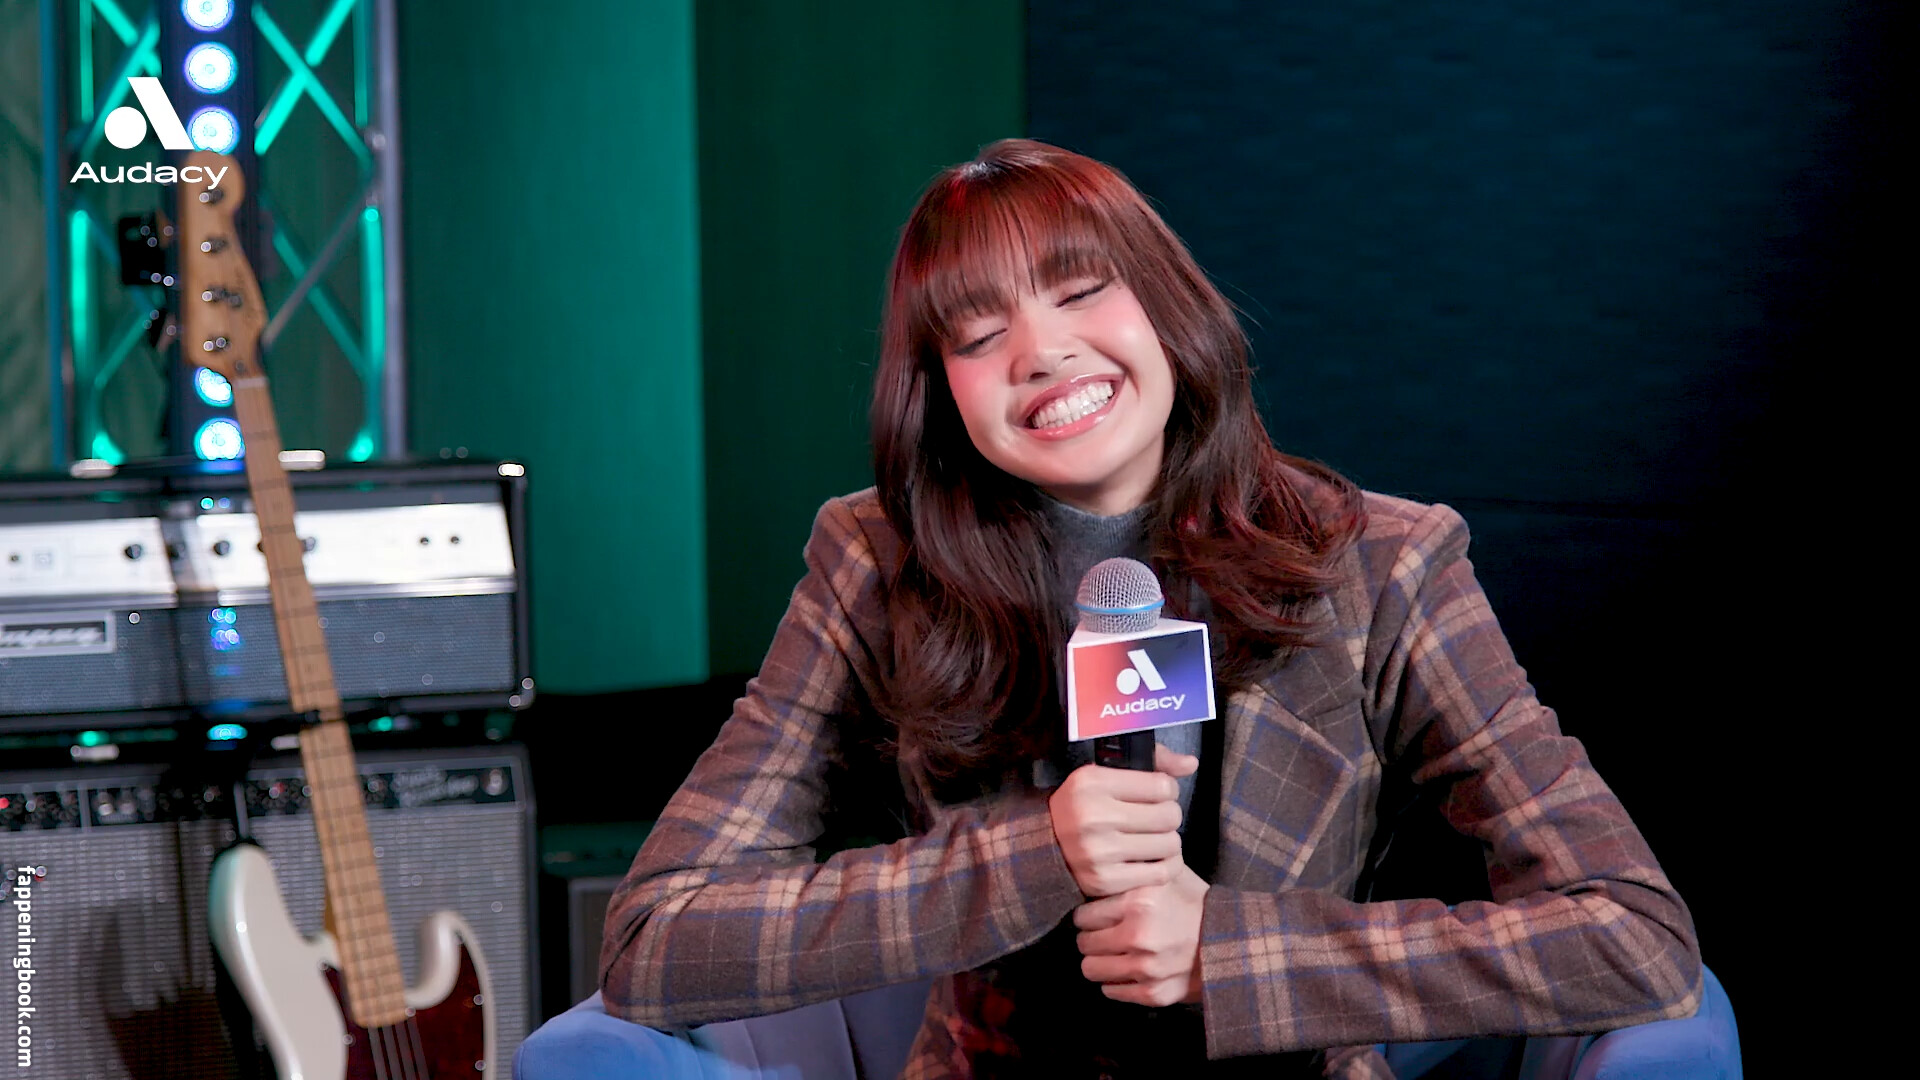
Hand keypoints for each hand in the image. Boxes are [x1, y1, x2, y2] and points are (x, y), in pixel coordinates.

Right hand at [1047, 746, 1196, 896]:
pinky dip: (1163, 866)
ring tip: (1152, 838)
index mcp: (1091, 782)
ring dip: (1167, 841)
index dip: (1167, 789)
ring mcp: (1098, 852)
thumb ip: (1152, 762)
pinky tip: (1151, 858)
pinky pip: (1160, 873)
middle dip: (1168, 815)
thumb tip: (1191, 763)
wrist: (1045, 844)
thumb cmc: (1086, 804)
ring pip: (1170, 845)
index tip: (1156, 795)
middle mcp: (1093, 816)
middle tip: (1155, 818)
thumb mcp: (1108, 773)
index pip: (1162, 786)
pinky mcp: (1104, 881)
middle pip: (1170, 815)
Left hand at [1073, 859, 1208, 1006]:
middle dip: (1092, 938)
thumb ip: (1136, 869)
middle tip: (1106, 934)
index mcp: (1139, 904)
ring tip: (1114, 953)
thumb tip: (1103, 865)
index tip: (1096, 915)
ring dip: (1100, 961)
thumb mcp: (1169, 874)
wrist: (1235, 941)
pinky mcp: (1154, 994)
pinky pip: (1111, 991)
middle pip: (1083, 943)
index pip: (1083, 916)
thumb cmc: (1197, 903)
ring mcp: (1146, 969)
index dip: (1088, 915)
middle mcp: (1139, 937)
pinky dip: (1116, 982)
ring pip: (1091, 969)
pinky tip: (1130, 970)